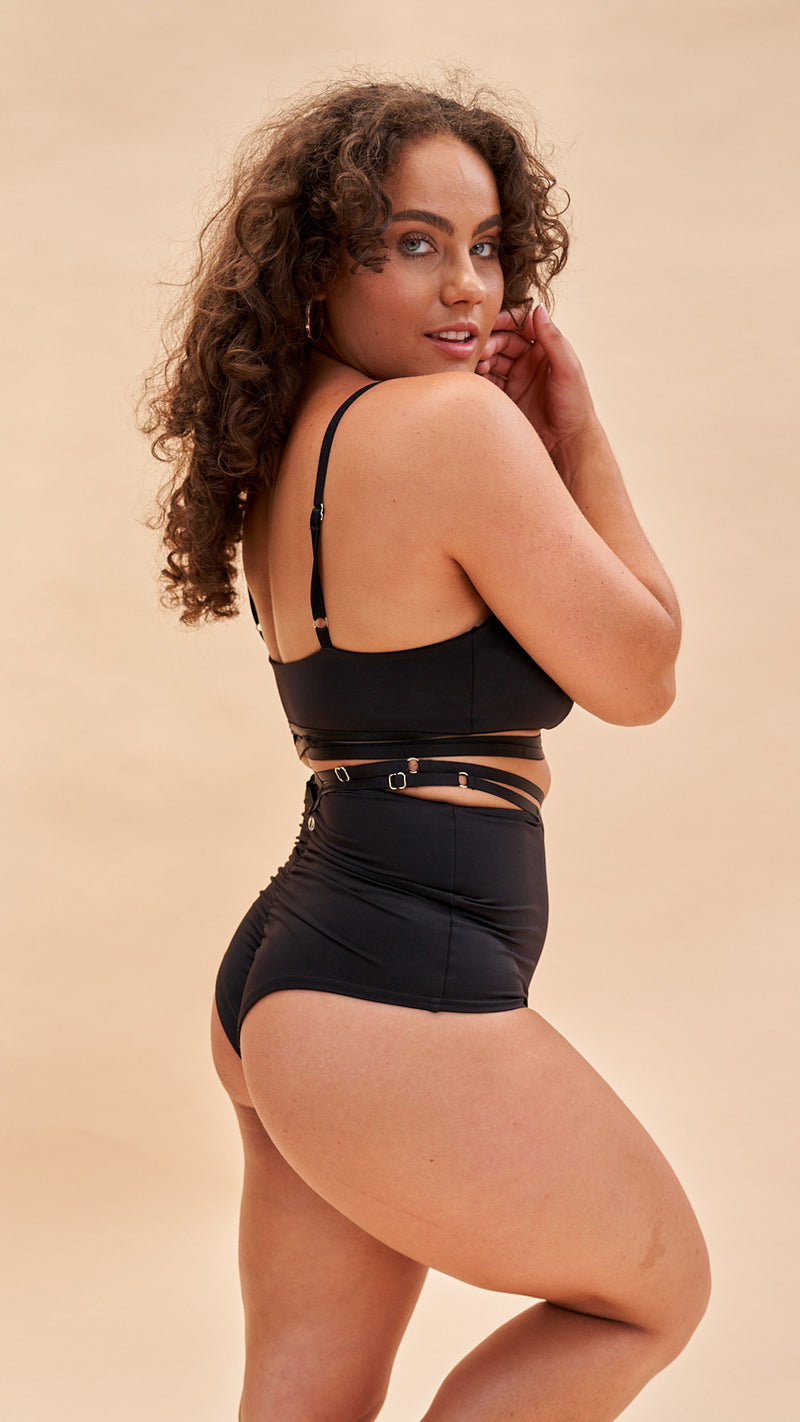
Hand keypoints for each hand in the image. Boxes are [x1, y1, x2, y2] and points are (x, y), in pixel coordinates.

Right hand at [476, 305, 598, 456]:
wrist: (567, 443)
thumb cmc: (575, 405)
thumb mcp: (568, 368)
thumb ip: (553, 339)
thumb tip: (539, 309)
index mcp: (545, 349)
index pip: (522, 325)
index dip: (506, 321)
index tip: (491, 322)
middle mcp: (529, 361)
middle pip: (503, 341)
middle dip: (490, 343)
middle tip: (482, 351)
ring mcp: (516, 378)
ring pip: (493, 360)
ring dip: (483, 360)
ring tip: (480, 366)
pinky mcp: (506, 397)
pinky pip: (488, 382)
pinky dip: (480, 379)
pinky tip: (476, 379)